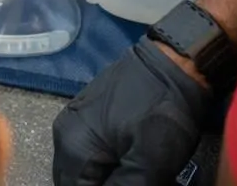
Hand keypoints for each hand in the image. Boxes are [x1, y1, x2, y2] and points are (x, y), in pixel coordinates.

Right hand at [52, 41, 210, 185]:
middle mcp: (64, 134)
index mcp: (73, 148)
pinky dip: (103, 165)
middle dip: (101, 184)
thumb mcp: (150, 163)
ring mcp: (73, 121)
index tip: (131, 183)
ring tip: (130, 175)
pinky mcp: (86, 113)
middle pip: (74, 182)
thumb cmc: (162, 110)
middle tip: (131, 180)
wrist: (172, 62)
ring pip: (80, 169)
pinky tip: (125, 166)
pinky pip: (86, 152)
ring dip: (101, 177)